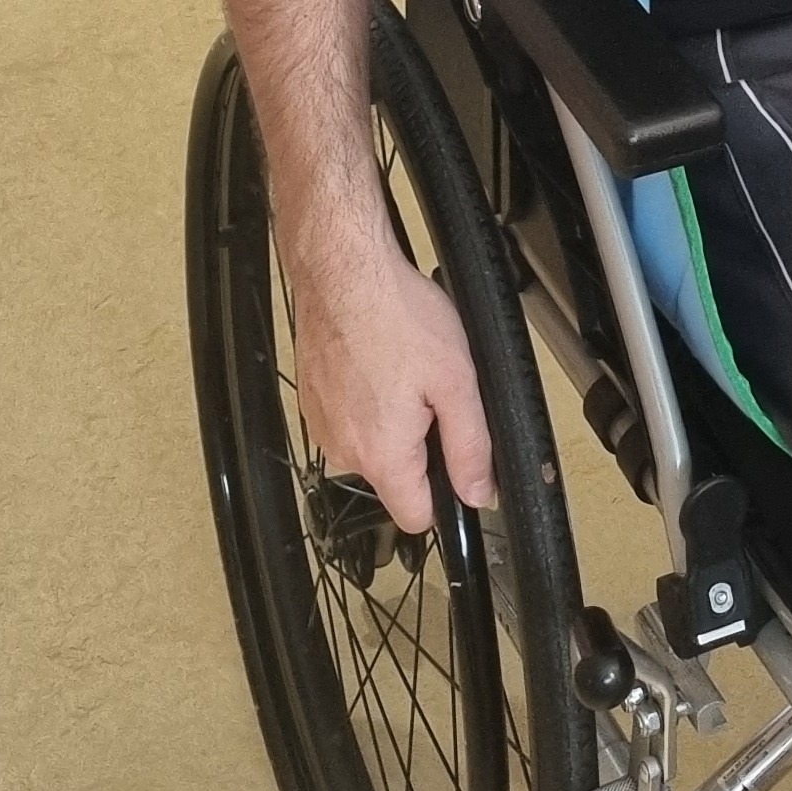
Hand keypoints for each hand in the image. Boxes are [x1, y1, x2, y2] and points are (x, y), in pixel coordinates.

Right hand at [289, 238, 495, 535]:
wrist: (343, 272)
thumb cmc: (397, 317)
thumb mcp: (457, 382)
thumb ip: (470, 446)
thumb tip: (478, 494)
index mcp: (382, 455)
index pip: (415, 518)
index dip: (444, 498)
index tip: (457, 465)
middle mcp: (344, 450)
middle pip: (396, 477)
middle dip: (422, 444)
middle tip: (434, 391)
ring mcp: (323, 425)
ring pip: (373, 444)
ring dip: (393, 418)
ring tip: (406, 368)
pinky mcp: (313, 400)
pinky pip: (350, 418)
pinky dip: (367, 398)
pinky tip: (381, 361)